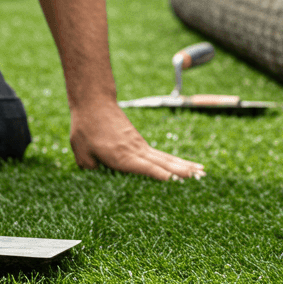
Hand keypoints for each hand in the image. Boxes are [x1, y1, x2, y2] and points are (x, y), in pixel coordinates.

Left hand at [70, 101, 204, 180]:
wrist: (94, 103)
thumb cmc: (85, 128)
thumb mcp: (80, 151)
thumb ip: (89, 168)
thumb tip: (97, 178)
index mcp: (120, 154)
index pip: (141, 166)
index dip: (155, 173)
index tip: (171, 180)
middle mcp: (134, 150)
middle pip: (161, 161)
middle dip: (180, 170)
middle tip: (198, 177)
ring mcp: (140, 146)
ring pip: (165, 158)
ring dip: (184, 165)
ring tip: (202, 172)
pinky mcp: (140, 143)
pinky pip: (160, 155)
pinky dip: (175, 161)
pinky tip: (186, 166)